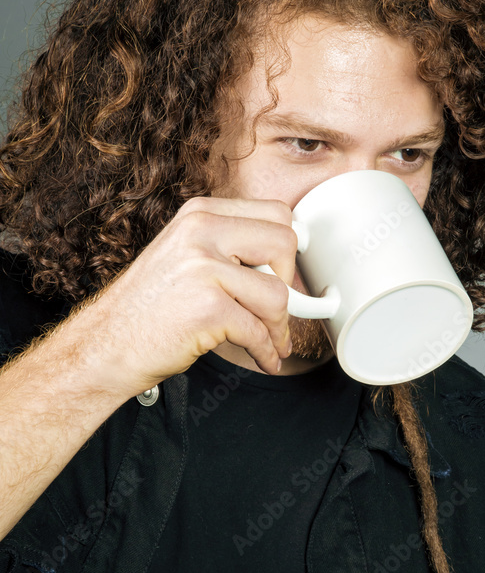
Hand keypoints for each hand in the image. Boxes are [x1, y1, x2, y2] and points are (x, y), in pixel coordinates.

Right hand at [59, 196, 296, 399]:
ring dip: (280, 328)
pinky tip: (264, 358)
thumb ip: (229, 248)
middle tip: (278, 307)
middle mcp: (201, 232)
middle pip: (285, 244)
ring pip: (277, 294)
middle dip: (290, 282)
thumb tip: (286, 262)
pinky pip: (259, 332)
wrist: (107, 345)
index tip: (286, 274)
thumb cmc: (150, 308)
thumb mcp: (186, 256)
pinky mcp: (209, 308)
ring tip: (273, 342)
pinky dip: (267, 352)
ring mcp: (204, 268)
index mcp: (200, 214)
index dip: (288, 250)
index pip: (276, 213)